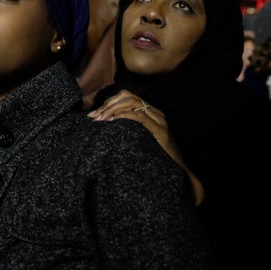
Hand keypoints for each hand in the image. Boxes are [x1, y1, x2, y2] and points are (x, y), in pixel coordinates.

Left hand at [89, 89, 203, 204]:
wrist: (177, 173)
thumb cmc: (154, 159)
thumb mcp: (137, 140)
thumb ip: (126, 130)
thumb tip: (102, 124)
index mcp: (150, 113)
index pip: (126, 97)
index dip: (108, 102)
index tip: (93, 114)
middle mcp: (155, 113)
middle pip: (127, 96)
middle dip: (107, 105)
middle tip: (93, 117)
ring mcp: (159, 120)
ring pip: (132, 102)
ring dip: (112, 109)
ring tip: (100, 120)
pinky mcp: (160, 131)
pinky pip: (139, 116)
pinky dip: (123, 115)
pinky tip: (111, 122)